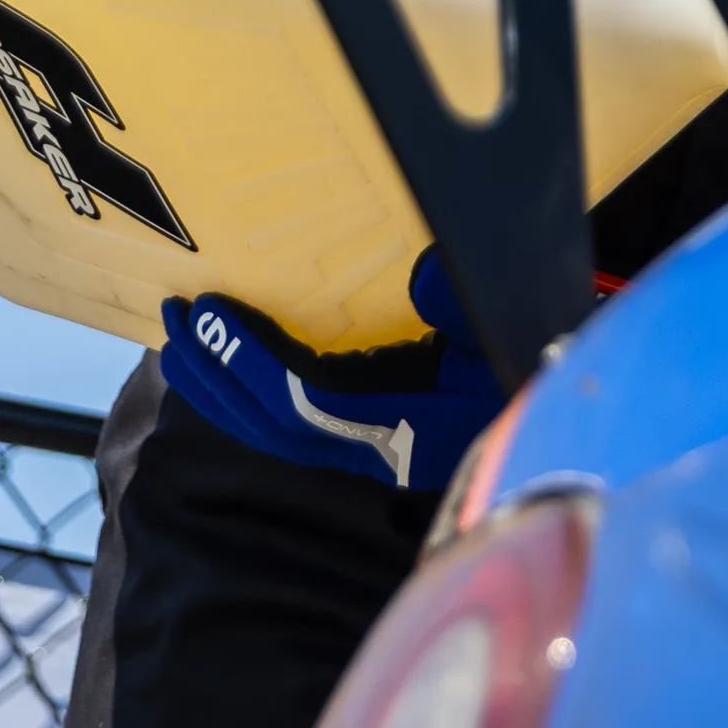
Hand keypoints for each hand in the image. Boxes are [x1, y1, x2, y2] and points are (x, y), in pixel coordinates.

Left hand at [159, 250, 505, 491]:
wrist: (556, 435)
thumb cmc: (532, 379)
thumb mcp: (507, 340)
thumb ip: (464, 306)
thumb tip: (423, 271)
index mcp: (400, 426)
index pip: (300, 397)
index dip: (246, 358)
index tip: (207, 312)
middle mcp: (372, 451)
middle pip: (268, 421)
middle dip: (214, 372)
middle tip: (171, 320)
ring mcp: (367, 457)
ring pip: (272, 432)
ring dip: (221, 388)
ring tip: (180, 344)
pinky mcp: (367, 451)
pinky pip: (289, 431)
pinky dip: (248, 401)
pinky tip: (228, 375)